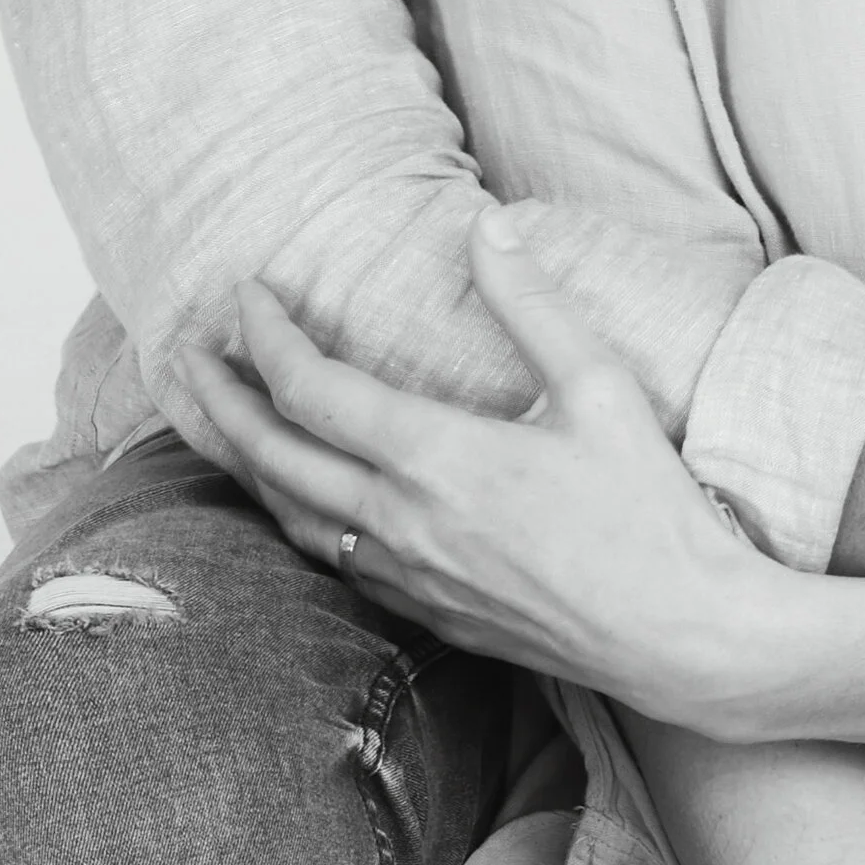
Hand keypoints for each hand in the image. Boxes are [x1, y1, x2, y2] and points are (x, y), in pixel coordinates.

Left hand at [172, 217, 803, 731]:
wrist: (681, 636)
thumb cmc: (651, 512)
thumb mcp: (603, 389)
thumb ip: (534, 306)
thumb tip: (489, 228)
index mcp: (438, 458)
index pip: (312, 390)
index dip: (266, 336)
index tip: (246, 293)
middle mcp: (403, 522)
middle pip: (271, 456)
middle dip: (217, 396)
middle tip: (184, 349)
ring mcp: (409, 577)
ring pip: (289, 515)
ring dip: (240, 461)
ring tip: (212, 418)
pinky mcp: (428, 614)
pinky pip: (331, 560)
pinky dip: (291, 516)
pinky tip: (293, 497)